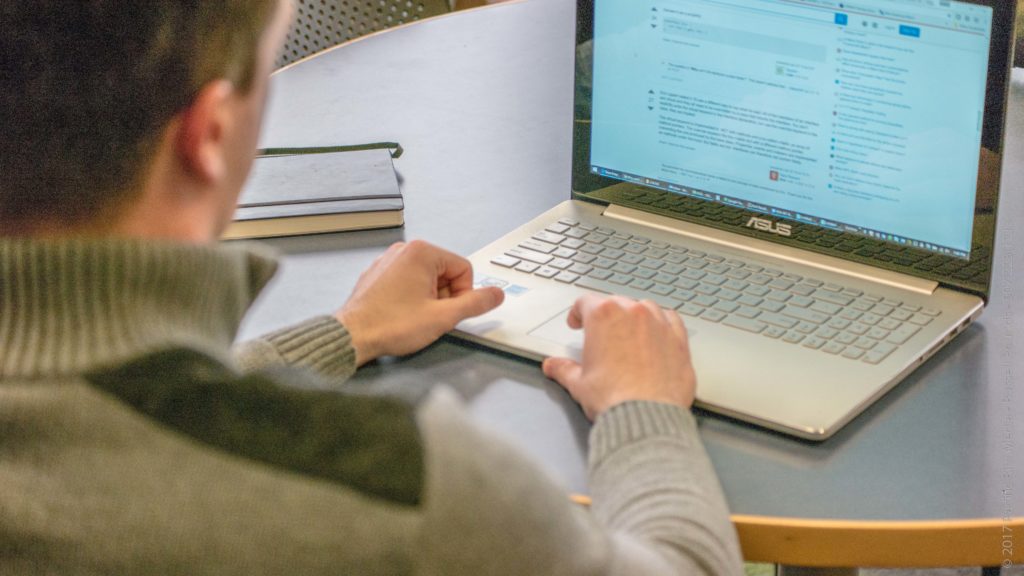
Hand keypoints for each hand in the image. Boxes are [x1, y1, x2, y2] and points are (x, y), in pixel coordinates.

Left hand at [336, 240, 504, 365]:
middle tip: (429, 316)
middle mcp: (404, 250)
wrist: (352, 336)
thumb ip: (475, 303)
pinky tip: (400, 314)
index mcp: (422, 252)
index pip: (463, 269)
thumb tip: (496, 295)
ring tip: (412, 316)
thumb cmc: (391, 325)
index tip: (447, 311)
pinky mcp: (378, 274)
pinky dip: (410, 298)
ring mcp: (388, 261)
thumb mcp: (443, 317)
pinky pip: (407, 282)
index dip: (462, 295)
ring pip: (426, 278)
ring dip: (428, 298)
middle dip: (443, 296)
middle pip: (445, 272)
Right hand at [542, 294, 695, 419]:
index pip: (586, 302)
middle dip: (606, 316)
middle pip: (615, 302)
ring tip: (627, 333)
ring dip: (634, 317)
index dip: (578, 313)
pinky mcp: (679, 339)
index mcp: (603, 316)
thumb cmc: (614, 399)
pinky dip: (661, 324)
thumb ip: (563, 369)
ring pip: (644, 308)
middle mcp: (633, 313)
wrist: (647, 417)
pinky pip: (670, 320)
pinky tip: (656, 335)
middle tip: (600, 333)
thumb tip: (554, 366)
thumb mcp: (578, 384)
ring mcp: (659, 323)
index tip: (577, 322)